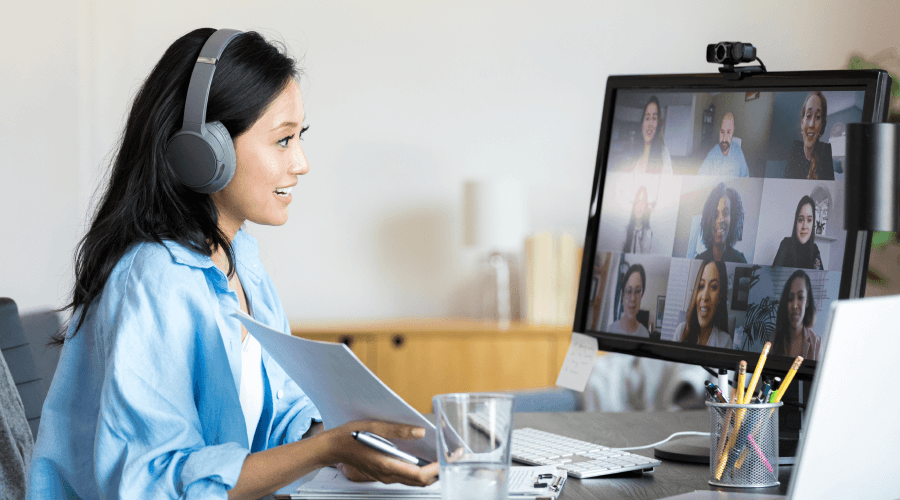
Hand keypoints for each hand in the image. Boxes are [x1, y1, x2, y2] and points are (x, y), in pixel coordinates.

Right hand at [322, 420, 438, 486]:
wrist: (332, 447)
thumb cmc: (349, 437)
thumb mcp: (374, 427)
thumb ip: (398, 430)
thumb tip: (420, 432)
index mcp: (386, 465)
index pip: (419, 475)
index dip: (436, 469)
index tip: (447, 459)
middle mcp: (388, 475)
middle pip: (420, 481)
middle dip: (438, 470)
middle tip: (451, 457)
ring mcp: (386, 476)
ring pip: (414, 480)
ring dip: (430, 471)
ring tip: (442, 457)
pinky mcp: (384, 473)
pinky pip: (406, 476)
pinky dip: (420, 470)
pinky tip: (425, 458)